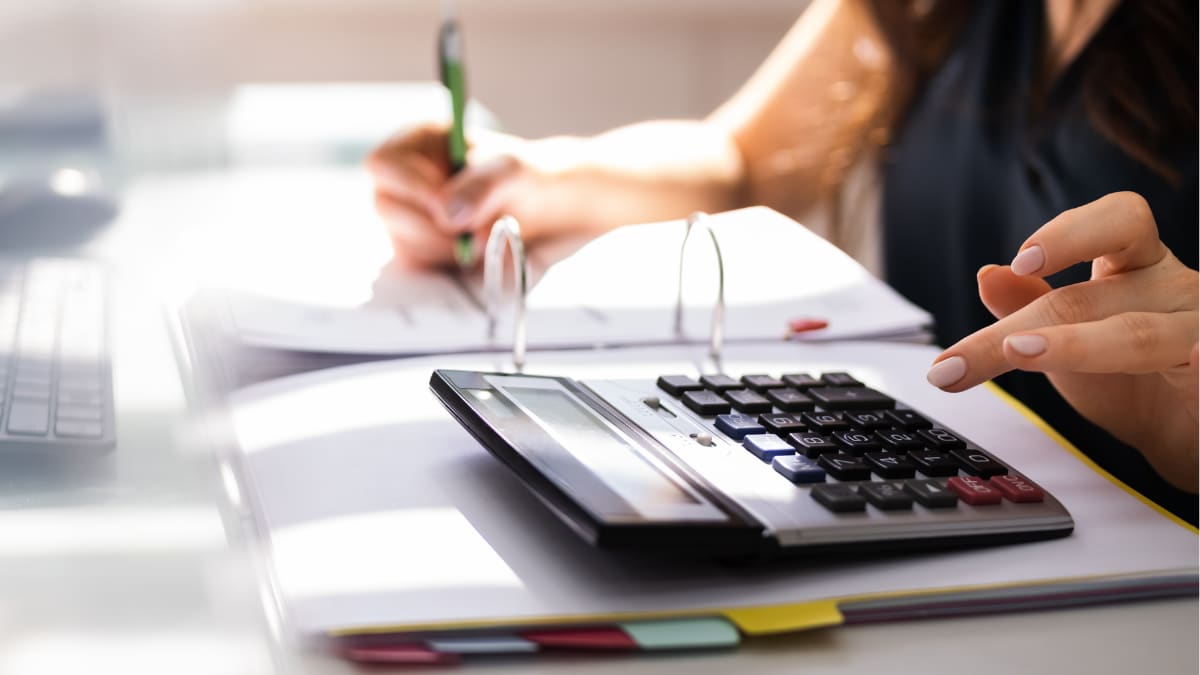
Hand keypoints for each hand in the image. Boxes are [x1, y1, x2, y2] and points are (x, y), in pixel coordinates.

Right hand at [366, 125, 554, 268]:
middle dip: (431, 226)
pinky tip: (471, 249)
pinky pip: (416, 260)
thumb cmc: (522, 176)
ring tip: (483, 237)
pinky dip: (445, 260)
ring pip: (400, 237)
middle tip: (473, 233)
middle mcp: (403, 177)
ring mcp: (406, 213)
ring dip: (444, 246)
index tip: (443, 209)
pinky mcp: (416, 244)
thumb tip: (445, 214)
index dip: (410, 188)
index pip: (384, 163)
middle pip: (386, 205)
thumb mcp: (510, 170)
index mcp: (417, 141)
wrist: (541, 207)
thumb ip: (480, 186)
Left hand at [926, 192, 1198, 490]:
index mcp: (1138, 268)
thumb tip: (989, 274)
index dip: (1071, 232)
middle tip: (959, 360)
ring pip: (1140, 337)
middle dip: (1020, 326)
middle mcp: (1174, 292)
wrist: (1180, 434)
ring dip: (1077, 345)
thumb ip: (1027, 307)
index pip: (1118, 222)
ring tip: (1020, 352)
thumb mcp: (1065, 340)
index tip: (1020, 261)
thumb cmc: (1127, 377)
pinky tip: (1190, 358)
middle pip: (1093, 298)